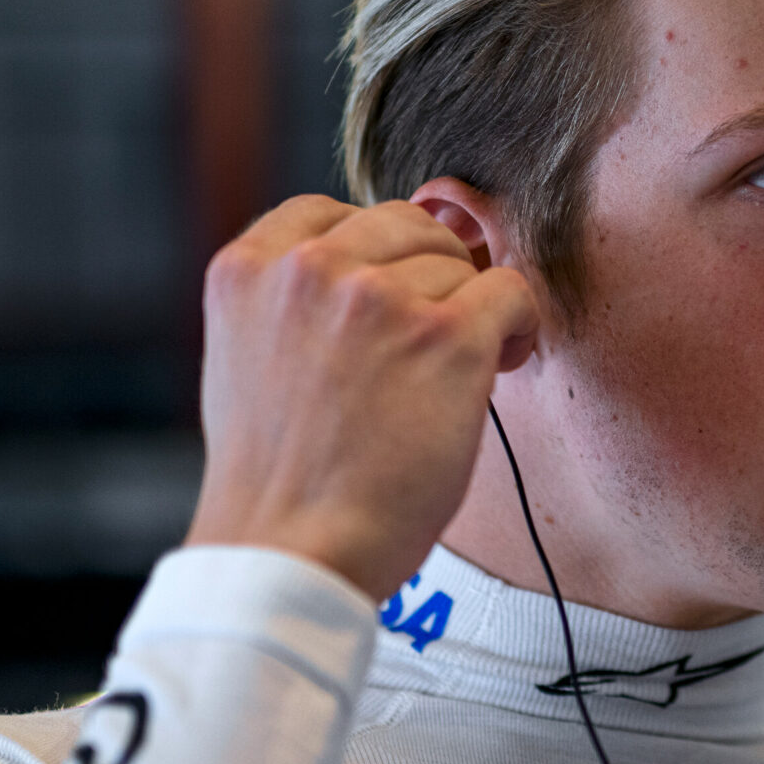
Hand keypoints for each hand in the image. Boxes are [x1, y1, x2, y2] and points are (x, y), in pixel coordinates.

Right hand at [182, 195, 539, 601]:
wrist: (293, 550)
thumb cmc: (279, 479)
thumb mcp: (247, 359)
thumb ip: (290, 303)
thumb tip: (371, 272)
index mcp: (247, 269)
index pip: (329, 212)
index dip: (373, 256)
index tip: (388, 301)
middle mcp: (308, 270)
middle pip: (404, 227)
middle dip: (427, 277)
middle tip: (432, 340)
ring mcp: (377, 298)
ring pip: (458, 264)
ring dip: (468, 311)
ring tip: (455, 370)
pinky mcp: (445, 336)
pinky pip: (511, 293)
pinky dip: (516, 325)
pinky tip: (498, 364)